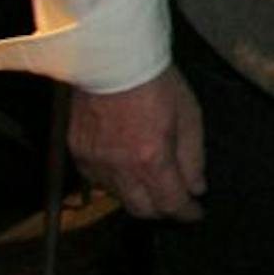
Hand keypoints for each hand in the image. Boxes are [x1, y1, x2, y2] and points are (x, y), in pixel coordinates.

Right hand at [69, 65, 206, 220]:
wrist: (112, 60)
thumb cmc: (157, 82)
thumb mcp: (189, 116)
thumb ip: (193, 158)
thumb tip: (196, 188)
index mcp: (150, 159)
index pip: (169, 203)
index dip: (185, 213)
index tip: (195, 214)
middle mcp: (118, 168)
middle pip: (140, 209)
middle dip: (161, 210)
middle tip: (175, 202)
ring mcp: (93, 162)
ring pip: (116, 196)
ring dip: (137, 195)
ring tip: (152, 181)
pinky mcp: (76, 152)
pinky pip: (96, 179)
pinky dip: (114, 181)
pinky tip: (125, 168)